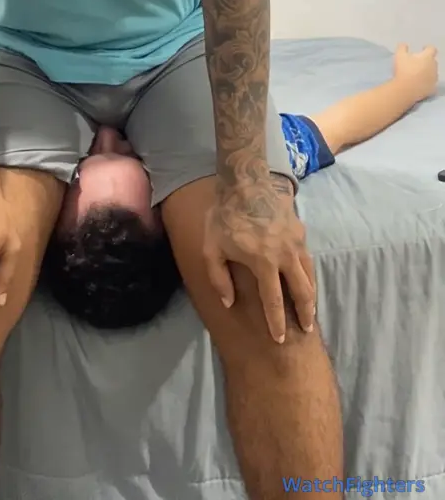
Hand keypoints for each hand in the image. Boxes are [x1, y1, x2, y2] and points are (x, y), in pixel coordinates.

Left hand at [203, 176, 314, 342]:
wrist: (246, 182)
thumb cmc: (225, 216)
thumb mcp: (212, 248)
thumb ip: (219, 278)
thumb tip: (229, 302)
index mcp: (264, 262)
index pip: (273, 300)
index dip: (277, 322)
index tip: (280, 338)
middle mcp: (285, 255)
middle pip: (302, 292)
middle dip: (304, 313)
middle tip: (306, 329)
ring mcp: (296, 242)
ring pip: (309, 275)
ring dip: (310, 294)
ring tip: (309, 308)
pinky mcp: (300, 231)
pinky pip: (307, 258)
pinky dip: (308, 274)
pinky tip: (304, 279)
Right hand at [393, 43, 437, 100]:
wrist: (405, 89)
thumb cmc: (403, 70)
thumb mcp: (399, 55)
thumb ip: (402, 47)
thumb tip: (404, 44)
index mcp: (427, 57)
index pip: (432, 49)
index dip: (427, 48)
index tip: (422, 48)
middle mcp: (434, 67)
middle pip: (433, 61)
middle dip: (427, 60)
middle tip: (417, 62)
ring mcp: (434, 79)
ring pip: (432, 73)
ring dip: (427, 72)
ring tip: (418, 74)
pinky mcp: (431, 89)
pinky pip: (430, 84)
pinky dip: (426, 83)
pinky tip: (420, 84)